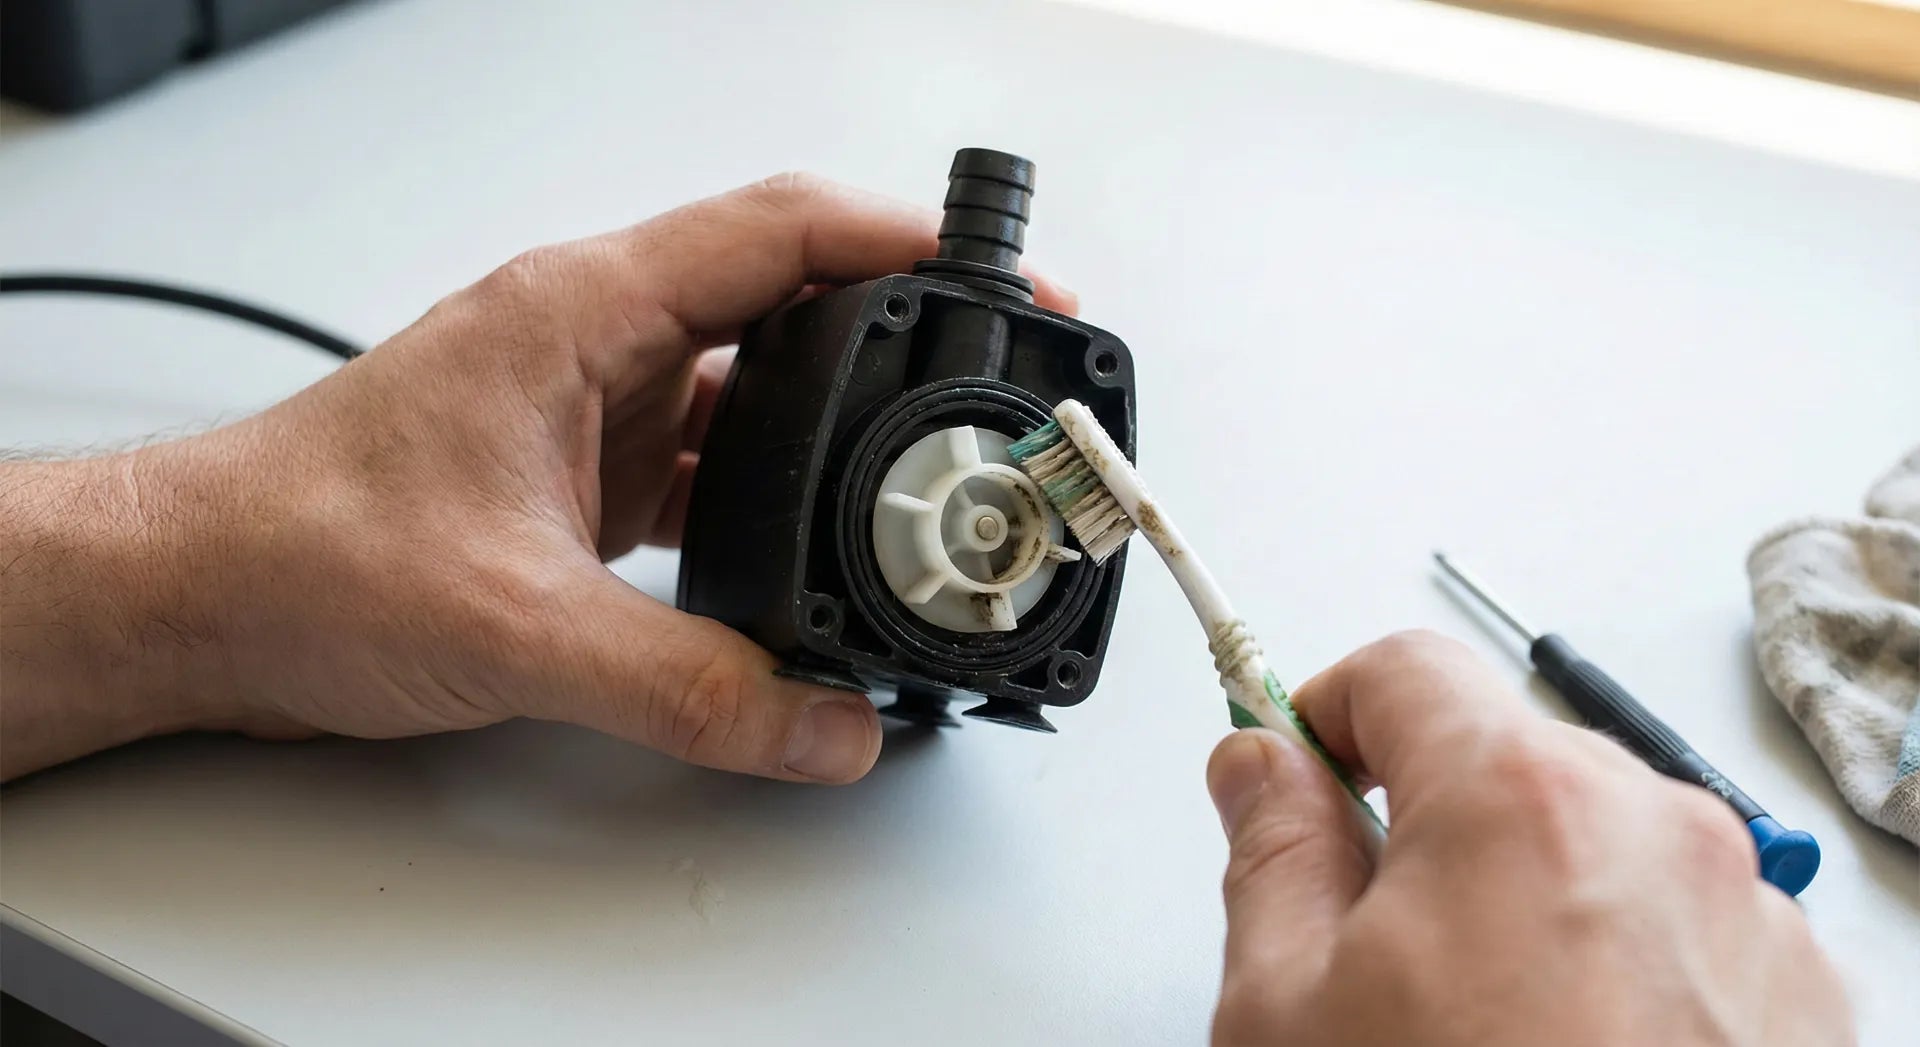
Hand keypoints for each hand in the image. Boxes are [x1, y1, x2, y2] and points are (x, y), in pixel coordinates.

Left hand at [0, 174, 1074, 781]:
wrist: (206, 597)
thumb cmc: (303, 549)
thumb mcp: (517, 625)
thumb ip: (688, 686)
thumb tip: (823, 724)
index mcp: (586, 311)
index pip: (782, 232)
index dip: (908, 241)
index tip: (1003, 279)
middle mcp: (600, 340)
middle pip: (794, 301)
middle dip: (905, 336)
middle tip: (991, 382)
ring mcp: (597, 404)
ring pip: (762, 389)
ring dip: (844, 427)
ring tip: (927, 468)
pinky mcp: (590, 471)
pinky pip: (721, 464)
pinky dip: (782, 499)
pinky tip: (819, 548)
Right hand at [1204, 631, 1849, 1045]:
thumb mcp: (1286, 1011)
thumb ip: (1269, 851)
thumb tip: (1257, 767)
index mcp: (1522, 802)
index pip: (1406, 669)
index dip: (1326, 710)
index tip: (1296, 770)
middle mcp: (1663, 832)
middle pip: (1508, 755)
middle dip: (1427, 821)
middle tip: (1366, 936)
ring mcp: (1751, 921)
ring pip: (1600, 843)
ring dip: (1526, 893)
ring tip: (1475, 1024)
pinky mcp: (1803, 1003)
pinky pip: (1686, 926)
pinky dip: (1620, 961)